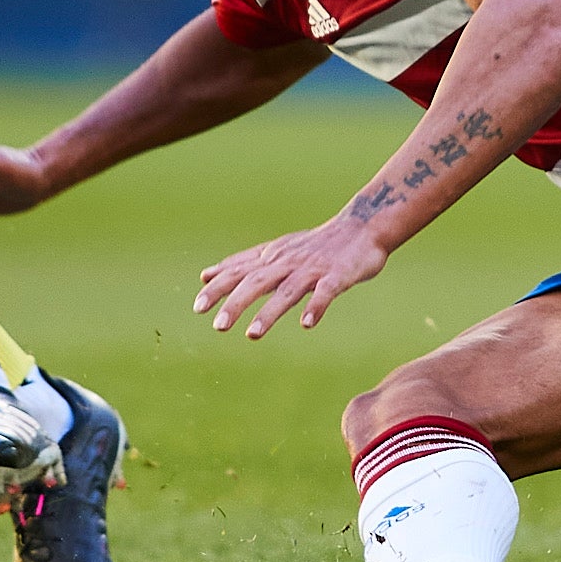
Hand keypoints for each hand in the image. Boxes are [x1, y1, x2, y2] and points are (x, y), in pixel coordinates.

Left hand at [194, 215, 390, 339]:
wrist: (362, 228)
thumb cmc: (316, 245)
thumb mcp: (275, 251)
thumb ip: (241, 264)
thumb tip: (204, 275)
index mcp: (273, 258)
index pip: (240, 271)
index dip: (219, 288)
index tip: (197, 307)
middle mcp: (288, 263)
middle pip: (258, 281)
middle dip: (237, 302)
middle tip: (218, 326)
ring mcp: (313, 270)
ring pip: (287, 291)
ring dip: (269, 312)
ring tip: (252, 334)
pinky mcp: (338, 276)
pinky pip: (326, 292)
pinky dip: (316, 306)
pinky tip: (307, 324)